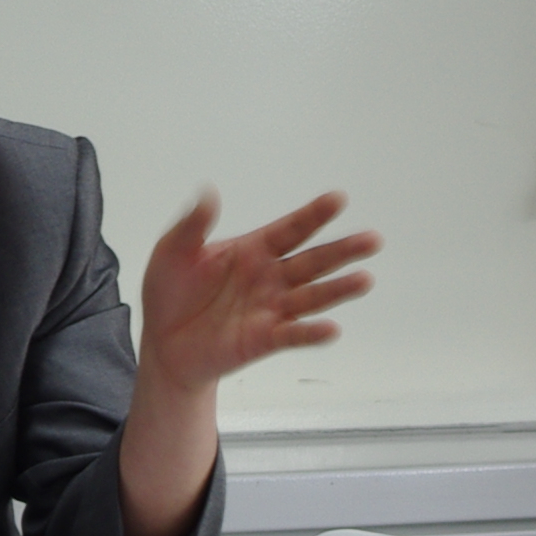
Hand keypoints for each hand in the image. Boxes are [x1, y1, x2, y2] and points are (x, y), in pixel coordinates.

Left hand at [137, 189, 379, 396]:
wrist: (162, 343)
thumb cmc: (170, 293)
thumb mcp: (173, 252)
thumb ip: (192, 225)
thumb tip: (208, 192)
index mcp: (253, 251)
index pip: (290, 230)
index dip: (314, 215)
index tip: (338, 199)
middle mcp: (270, 278)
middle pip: (312, 261)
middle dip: (342, 250)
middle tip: (373, 239)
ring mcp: (271, 309)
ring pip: (311, 297)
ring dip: (337, 289)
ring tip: (364, 280)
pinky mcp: (265, 340)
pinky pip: (292, 335)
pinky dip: (311, 333)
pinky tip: (331, 328)